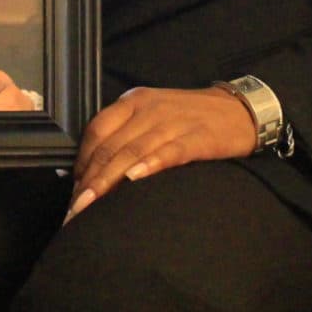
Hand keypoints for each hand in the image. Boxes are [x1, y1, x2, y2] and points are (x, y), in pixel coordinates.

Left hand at [66, 86, 256, 222]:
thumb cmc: (189, 117)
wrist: (238, 110)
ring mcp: (172, 122)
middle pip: (110, 146)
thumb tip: (92, 169)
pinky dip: (149, 165)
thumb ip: (125, 135)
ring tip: (91, 207)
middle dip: (89, 180)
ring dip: (108, 182)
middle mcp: (148, 109)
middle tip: (75, 209)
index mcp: (133, 101)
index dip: (81, 161)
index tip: (73, 190)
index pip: (97, 130)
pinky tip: (134, 181)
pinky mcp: (197, 138)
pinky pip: (168, 152)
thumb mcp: (151, 115)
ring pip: (132, 152)